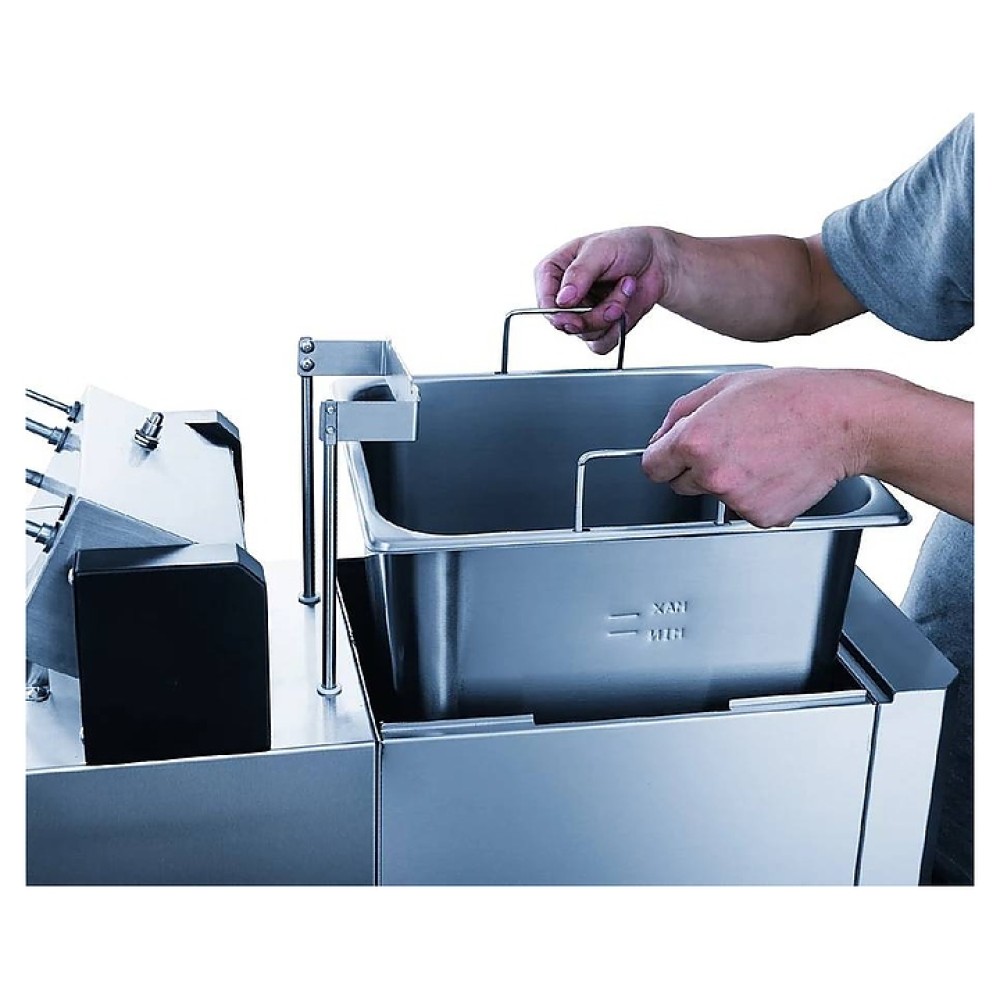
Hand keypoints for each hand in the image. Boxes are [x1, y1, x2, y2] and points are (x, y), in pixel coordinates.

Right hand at [534, 227, 671, 353]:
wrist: (656, 260)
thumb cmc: (626, 246)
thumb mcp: (600, 250)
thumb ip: (579, 273)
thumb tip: (563, 300)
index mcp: (553, 272)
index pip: (544, 301)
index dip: (557, 314)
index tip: (573, 318)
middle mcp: (563, 296)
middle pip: (566, 324)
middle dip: (595, 315)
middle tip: (615, 301)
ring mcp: (580, 314)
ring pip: (586, 335)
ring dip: (611, 316)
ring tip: (625, 289)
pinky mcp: (597, 328)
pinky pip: (601, 344)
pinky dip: (618, 329)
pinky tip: (626, 304)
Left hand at [641, 368, 875, 527]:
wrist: (844, 421)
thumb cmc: (792, 397)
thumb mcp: (724, 386)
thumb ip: (680, 413)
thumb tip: (660, 436)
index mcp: (695, 440)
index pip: (653, 467)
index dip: (663, 458)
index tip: (672, 457)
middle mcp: (712, 473)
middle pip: (680, 485)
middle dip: (696, 468)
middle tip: (733, 444)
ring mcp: (737, 499)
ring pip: (714, 497)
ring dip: (729, 481)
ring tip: (761, 452)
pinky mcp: (762, 516)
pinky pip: (745, 509)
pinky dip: (756, 495)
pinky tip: (775, 470)